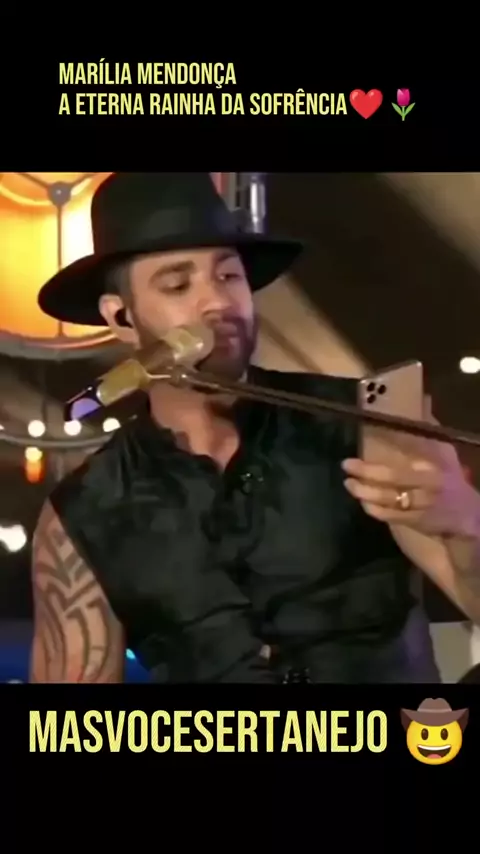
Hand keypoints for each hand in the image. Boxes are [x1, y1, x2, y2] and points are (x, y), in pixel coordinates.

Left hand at [341, 403, 478, 538]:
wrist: (470, 517)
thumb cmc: (451, 479)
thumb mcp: (446, 454)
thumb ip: (430, 429)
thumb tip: (421, 398)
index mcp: (436, 463)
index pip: (412, 447)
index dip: (390, 441)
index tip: (369, 430)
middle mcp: (430, 483)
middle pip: (394, 476)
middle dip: (367, 471)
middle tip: (347, 464)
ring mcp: (423, 504)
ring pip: (389, 499)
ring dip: (365, 492)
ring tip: (348, 483)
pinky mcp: (417, 521)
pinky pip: (390, 516)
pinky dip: (373, 509)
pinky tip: (362, 501)